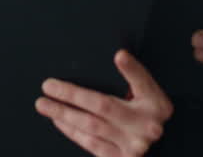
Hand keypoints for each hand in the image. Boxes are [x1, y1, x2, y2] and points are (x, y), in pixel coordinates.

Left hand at [35, 50, 171, 156]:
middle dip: (72, 95)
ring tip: (45, 105)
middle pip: (104, 106)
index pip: (142, 82)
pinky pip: (91, 144)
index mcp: (156, 104)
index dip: (131, 69)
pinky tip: (59, 120)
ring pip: (92, 127)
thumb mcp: (149, 93)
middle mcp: (147, 126)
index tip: (119, 56)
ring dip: (65, 114)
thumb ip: (135, 76)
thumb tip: (119, 55)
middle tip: (49, 86)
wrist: (156, 146)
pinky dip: (72, 131)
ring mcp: (133, 146)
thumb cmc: (148, 113)